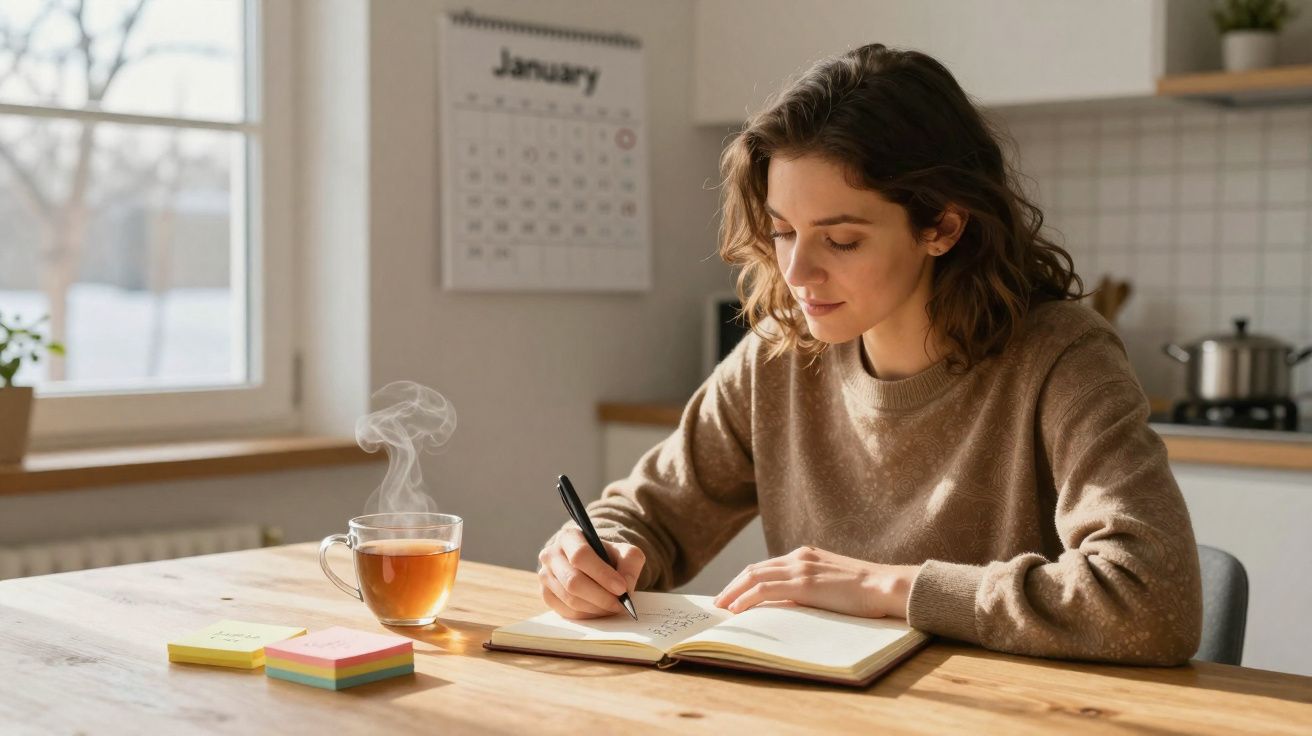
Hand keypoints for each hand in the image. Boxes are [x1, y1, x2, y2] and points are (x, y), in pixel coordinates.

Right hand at [537, 525, 644, 619]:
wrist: (591, 564)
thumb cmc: (607, 557)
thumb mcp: (624, 552)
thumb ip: (630, 564)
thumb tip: (625, 586)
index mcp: (569, 537)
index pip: (581, 555)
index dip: (602, 574)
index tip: (621, 588)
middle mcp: (551, 554)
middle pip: (573, 581)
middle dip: (600, 596)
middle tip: (620, 604)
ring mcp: (545, 576)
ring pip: (570, 599)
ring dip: (596, 608)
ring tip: (613, 607)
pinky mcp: (546, 594)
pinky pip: (566, 611)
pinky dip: (587, 614)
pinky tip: (600, 609)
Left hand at [713, 546, 918, 618]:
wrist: (886, 586)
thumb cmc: (866, 591)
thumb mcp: (833, 584)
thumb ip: (812, 587)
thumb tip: (793, 604)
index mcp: (806, 555)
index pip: (766, 566)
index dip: (745, 580)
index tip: (732, 594)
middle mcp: (799, 557)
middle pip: (754, 569)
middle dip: (733, 586)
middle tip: (718, 602)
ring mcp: (800, 568)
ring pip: (754, 577)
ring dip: (733, 592)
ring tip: (721, 608)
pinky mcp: (803, 584)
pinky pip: (764, 590)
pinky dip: (746, 598)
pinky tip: (736, 609)